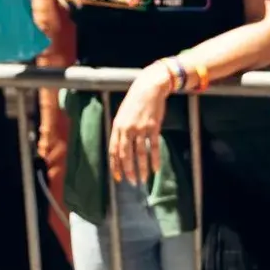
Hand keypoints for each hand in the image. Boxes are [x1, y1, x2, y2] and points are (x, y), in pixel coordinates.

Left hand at [107, 62, 173, 183]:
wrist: (149, 88)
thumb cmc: (135, 102)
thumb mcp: (122, 115)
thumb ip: (120, 130)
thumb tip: (119, 148)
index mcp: (117, 126)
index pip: (114, 150)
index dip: (115, 165)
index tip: (118, 177)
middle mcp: (127, 129)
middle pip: (125, 154)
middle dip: (127, 170)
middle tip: (131, 182)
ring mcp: (140, 128)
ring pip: (140, 153)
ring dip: (141, 168)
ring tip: (143, 179)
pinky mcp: (153, 127)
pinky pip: (153, 147)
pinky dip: (155, 159)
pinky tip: (156, 169)